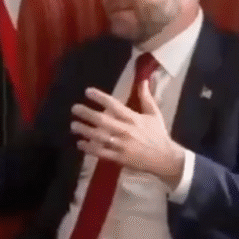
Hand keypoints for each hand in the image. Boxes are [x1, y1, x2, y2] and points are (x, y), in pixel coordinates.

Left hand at [70, 82, 185, 187]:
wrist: (165, 158)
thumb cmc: (158, 134)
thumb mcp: (154, 114)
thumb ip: (146, 97)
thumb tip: (144, 79)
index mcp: (133, 118)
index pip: (114, 105)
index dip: (100, 97)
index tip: (87, 91)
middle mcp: (126, 130)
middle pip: (103, 120)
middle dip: (87, 113)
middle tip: (74, 108)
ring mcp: (122, 145)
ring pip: (99, 137)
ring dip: (85, 130)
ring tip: (73, 125)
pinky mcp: (119, 158)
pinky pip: (101, 152)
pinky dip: (90, 148)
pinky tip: (80, 144)